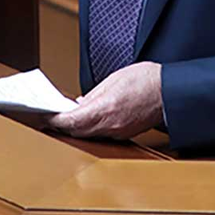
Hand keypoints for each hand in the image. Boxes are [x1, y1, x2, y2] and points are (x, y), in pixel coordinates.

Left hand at [47, 62, 162, 139]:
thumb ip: (93, 95)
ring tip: (64, 118)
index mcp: (105, 108)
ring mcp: (118, 132)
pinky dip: (89, 129)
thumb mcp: (113, 79)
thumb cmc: (146, 80)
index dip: (55, 120)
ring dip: (74, 128)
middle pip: (77, 131)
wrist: (169, 92)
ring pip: (88, 135)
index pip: (71, 121)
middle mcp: (110, 125)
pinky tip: (85, 120)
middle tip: (50, 117)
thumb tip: (78, 104)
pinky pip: (100, 135)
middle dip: (62, 126)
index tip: (46, 115)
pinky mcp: (124, 134)